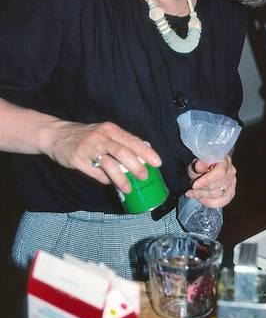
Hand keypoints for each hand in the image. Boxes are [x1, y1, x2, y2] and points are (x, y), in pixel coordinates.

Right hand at [40, 120, 161, 192]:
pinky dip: (104, 179)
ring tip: (129, 188)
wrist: (56, 134)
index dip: (146, 152)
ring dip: (121, 178)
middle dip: (136, 166)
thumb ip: (121, 142)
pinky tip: (109, 183)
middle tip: (144, 176)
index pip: (132, 140)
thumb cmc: (86, 135)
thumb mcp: (104, 132)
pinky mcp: (78, 160)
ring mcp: (88, 149)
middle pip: (122, 152)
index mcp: (110, 129)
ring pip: (109, 164)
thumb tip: (142, 155)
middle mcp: (100, 137)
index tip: (157, 162)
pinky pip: (95, 173)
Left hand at [185, 154, 235, 207]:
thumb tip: (198, 165)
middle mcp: (231, 171)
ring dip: (203, 196)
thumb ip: (198, 166)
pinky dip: (211, 203)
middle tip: (190, 191)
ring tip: (194, 194)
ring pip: (219, 194)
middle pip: (218, 186)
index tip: (194, 185)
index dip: (207, 180)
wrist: (205, 169)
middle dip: (201, 190)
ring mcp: (232, 182)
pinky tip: (202, 200)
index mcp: (224, 160)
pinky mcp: (231, 191)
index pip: (219, 173)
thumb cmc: (201, 166)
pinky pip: (223, 201)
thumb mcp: (196, 164)